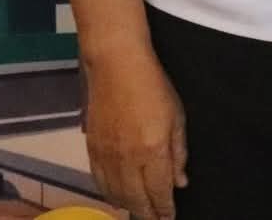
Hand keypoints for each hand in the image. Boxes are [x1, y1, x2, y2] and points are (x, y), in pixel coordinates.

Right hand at [81, 51, 186, 219]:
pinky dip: (108, 193)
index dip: (164, 209)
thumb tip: (180, 182)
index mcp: (152, 151)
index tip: (169, 218)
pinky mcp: (91, 149)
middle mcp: (127, 160)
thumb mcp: (177, 117)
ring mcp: (106, 156)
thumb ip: (179, 153)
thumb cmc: (154, 86)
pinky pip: (99, 181)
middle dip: (146, 213)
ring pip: (115, 193)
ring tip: (138, 210)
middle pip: (135, 199)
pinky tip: (115, 195)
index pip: (159, 192)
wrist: (116, 65)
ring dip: (127, 206)